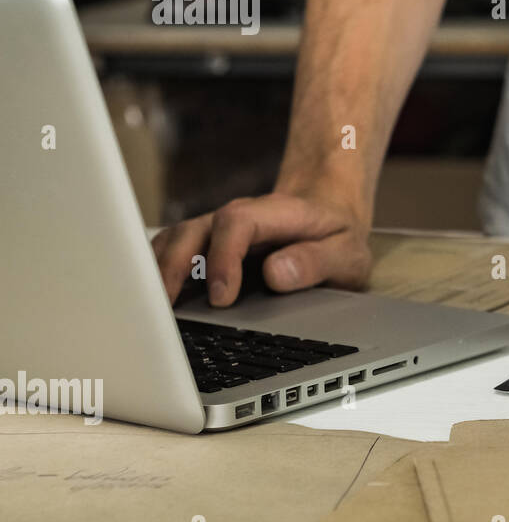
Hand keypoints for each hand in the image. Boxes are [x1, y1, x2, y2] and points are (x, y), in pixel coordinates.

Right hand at [151, 189, 371, 305]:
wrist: (327, 218)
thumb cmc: (335, 237)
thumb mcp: (346, 252)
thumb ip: (316, 262)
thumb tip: (276, 274)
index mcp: (275, 214)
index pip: (236, 223)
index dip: (223, 258)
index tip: (223, 297)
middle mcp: (239, 217)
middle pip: (193, 230)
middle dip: (175, 267)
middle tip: (167, 307)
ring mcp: (218, 229)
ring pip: (175, 240)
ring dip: (158, 270)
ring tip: (149, 308)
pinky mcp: (206, 244)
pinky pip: (173, 251)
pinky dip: (158, 271)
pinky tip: (153, 300)